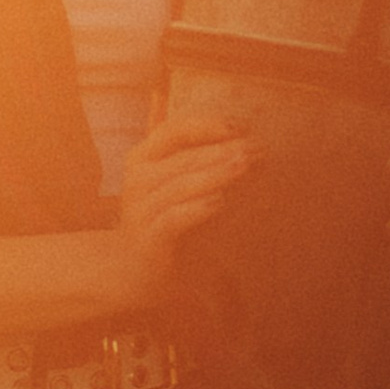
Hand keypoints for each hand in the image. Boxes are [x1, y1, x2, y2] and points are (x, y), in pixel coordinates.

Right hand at [112, 115, 252, 303]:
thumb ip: (188, 151)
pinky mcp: (149, 238)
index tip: (242, 127)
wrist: (133, 267)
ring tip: (244, 166)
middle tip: (256, 148)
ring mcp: (141, 209)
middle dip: (223, 150)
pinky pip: (173, 219)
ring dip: (215, 174)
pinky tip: (220, 201)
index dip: (208, 125)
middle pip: (184, 157)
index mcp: (143, 158)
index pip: (174, 130)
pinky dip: (196, 208)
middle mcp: (138, 179)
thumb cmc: (160, 216)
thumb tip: (206, 121)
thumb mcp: (170, 179)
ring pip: (180, 185)